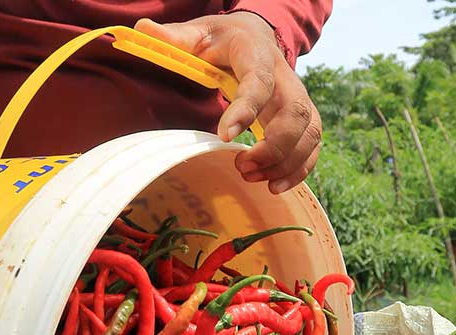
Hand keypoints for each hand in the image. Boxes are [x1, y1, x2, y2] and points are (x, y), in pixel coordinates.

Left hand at [135, 13, 321, 193]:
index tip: (224, 136)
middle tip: (242, 167)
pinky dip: (299, 168)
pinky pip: (312, 144)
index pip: (259, 82)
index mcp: (257, 55)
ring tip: (253, 178)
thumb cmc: (224, 38)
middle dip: (275, 146)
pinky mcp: (302, 117)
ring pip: (309, 132)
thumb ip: (176, 36)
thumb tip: (143, 28)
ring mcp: (298, 98)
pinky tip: (275, 185)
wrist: (256, 35)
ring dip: (286, 162)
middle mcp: (285, 77)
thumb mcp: (200, 32)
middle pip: (296, 113)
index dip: (246, 109)